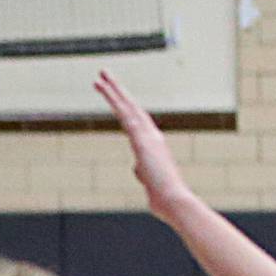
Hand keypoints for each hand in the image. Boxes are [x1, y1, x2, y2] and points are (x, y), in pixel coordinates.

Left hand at [94, 69, 194, 223]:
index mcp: (153, 145)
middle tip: (104, 75)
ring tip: (101, 74)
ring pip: (127, 106)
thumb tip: (138, 168)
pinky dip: (114, 99)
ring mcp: (147, 136)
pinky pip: (125, 113)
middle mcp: (152, 136)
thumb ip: (143, 172)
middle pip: (132, 108)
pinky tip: (105, 87)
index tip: (116, 97)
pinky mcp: (141, 139)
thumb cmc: (164, 197)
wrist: (175, 201)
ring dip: (113, 89)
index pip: (136, 121)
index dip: (125, 107)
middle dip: (118, 91)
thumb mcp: (150, 183)